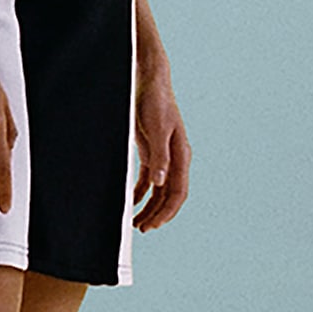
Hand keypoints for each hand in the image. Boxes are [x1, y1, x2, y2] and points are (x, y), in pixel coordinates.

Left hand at [132, 68, 189, 228]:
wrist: (149, 82)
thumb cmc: (155, 103)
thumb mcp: (157, 129)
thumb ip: (159, 157)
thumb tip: (160, 183)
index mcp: (181, 156)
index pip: (178, 192)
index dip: (166, 211)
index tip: (153, 225)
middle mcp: (175, 160)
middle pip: (169, 195)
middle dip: (157, 214)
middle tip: (142, 229)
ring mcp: (164, 157)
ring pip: (159, 190)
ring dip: (150, 206)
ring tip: (136, 222)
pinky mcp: (151, 152)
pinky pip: (148, 179)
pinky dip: (141, 192)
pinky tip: (131, 202)